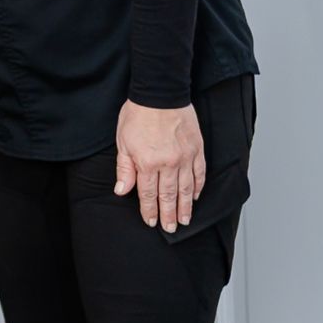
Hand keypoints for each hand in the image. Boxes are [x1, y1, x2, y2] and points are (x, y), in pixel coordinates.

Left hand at [113, 100, 204, 232]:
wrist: (160, 94)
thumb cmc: (138, 114)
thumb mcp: (122, 141)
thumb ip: (124, 168)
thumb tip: (122, 191)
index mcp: (147, 162)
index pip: (148, 193)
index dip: (149, 210)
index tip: (151, 221)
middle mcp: (168, 163)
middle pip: (169, 196)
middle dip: (168, 214)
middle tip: (169, 228)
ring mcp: (185, 157)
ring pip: (186, 189)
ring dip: (185, 207)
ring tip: (184, 220)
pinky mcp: (197, 150)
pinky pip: (200, 174)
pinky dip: (198, 188)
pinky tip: (195, 197)